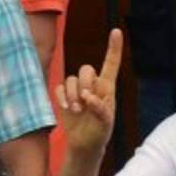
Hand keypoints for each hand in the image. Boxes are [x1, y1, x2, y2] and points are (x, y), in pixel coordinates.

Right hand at [56, 28, 121, 156]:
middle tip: (84, 102)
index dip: (113, 48)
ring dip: (73, 94)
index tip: (116, 31)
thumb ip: (100, 109)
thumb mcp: (105, 124)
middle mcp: (92, 85)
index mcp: (107, 88)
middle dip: (84, 84)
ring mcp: (77, 90)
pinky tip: (66, 108)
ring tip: (76, 110)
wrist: (85, 144)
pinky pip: (59, 87)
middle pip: (86, 69)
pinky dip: (62, 97)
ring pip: (71, 79)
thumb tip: (88, 96)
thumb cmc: (100, 133)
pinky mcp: (64, 97)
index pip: (110, 64)